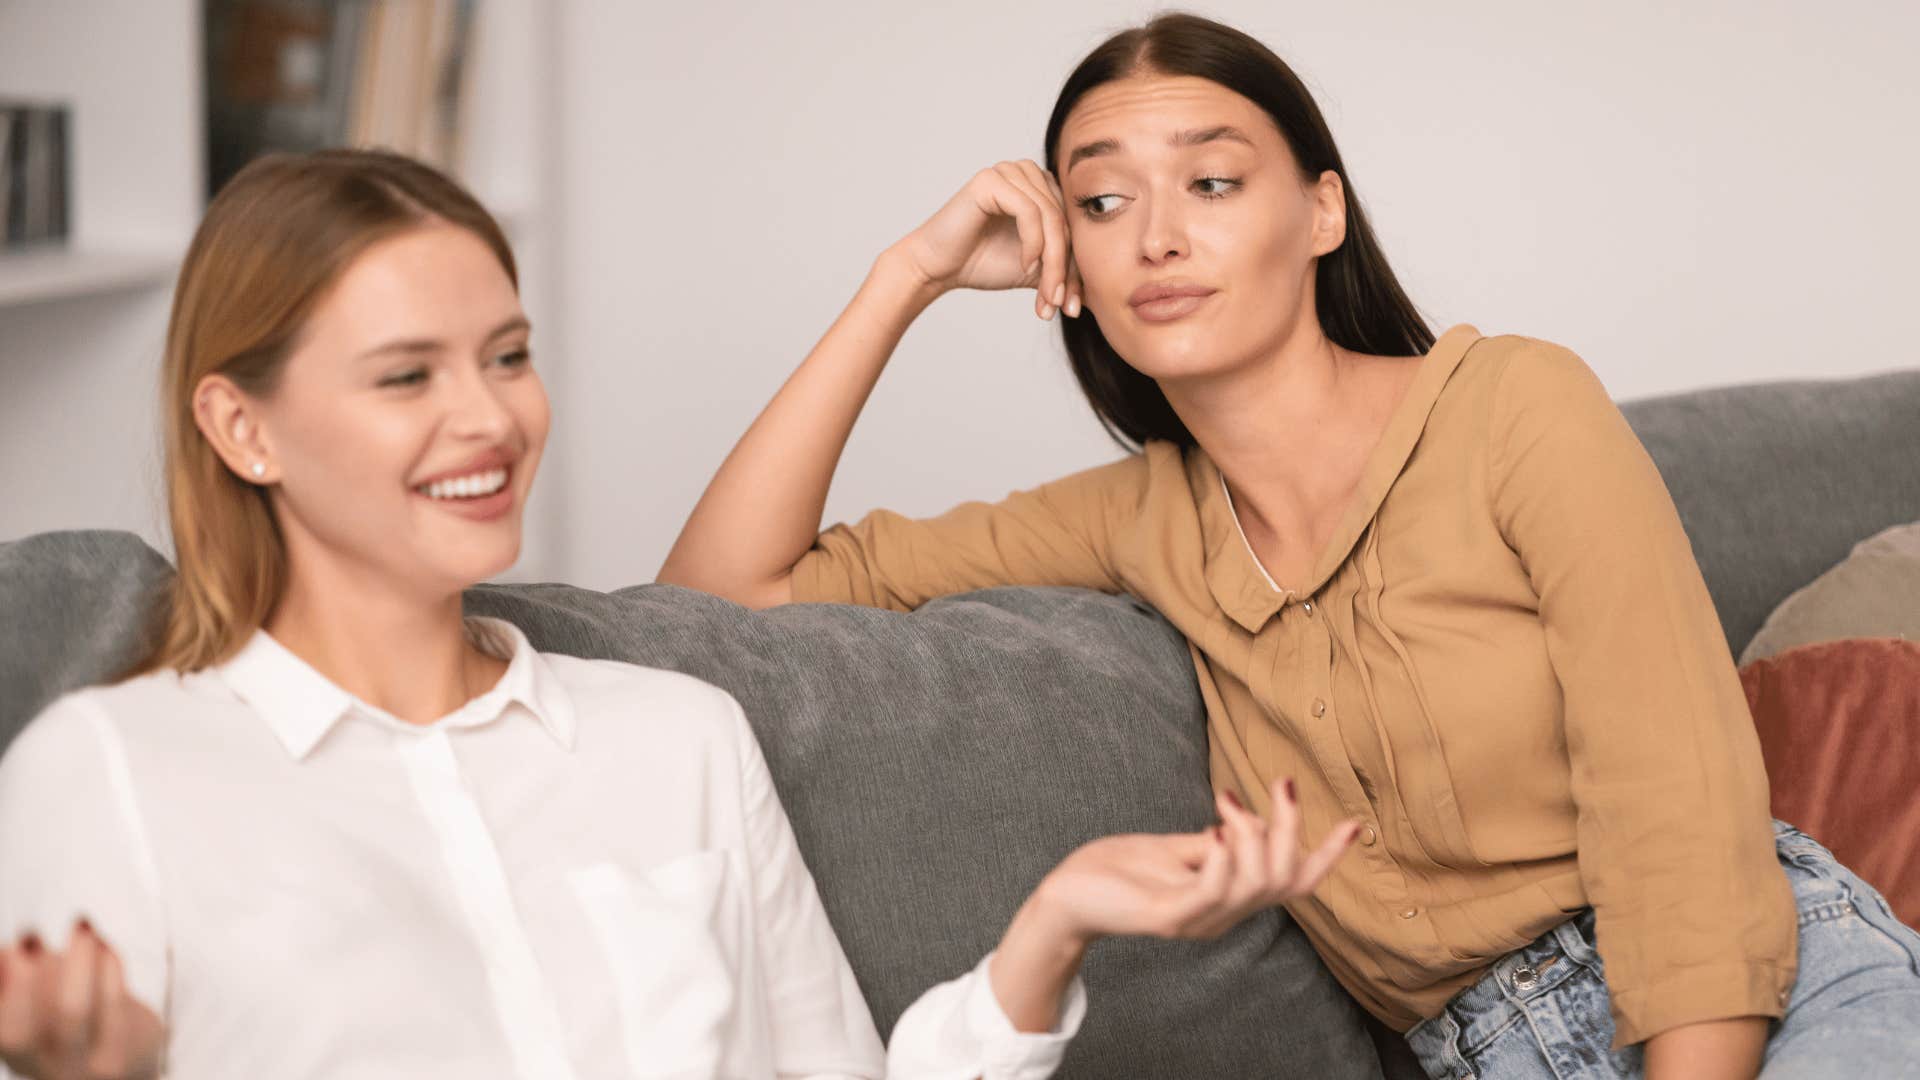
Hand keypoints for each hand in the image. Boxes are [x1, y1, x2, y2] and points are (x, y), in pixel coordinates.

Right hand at [0, 921, 163, 1079]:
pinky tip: (106, 946)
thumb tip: (7, 955)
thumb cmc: (78, 1021)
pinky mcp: (121, 1054)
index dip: (6, 988)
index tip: (12, 948)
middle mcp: (44, 1068)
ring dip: (72, 960)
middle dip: (23, 979)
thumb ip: (20, 979)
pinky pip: (112, 1007)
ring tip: (80, 925)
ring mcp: (82, 1068)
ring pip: (70, 1012)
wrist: (131, 1061)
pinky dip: (107, 968)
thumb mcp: (43, 1002)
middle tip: (31, 935)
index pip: (3, 1030)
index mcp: (18, 1054)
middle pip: (18, 1033)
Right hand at [895, 160, 1084, 318]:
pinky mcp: (992, 179)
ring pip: (1051, 219)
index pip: (1075, 226)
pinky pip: (1029, 211)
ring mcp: (1010, 171)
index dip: (1078, 268)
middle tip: (1061, 306)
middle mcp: (1029, 172)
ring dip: (1053, 263)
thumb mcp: (1038, 270)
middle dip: (1066, 270)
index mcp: (1043, 187)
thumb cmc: (983, 263)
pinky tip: (1025, 266)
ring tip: (1046, 294)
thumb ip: (1066, 271)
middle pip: (1066, 222)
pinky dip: (1033, 243)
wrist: (939, 268)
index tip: (1074, 308)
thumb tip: (1104, 296)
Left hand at [987, 778, 1359, 1031]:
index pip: (1292, 883)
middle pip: (1284, 877)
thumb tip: (1248, 819)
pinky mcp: (1167, 917)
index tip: (1355, 824)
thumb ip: (1216, 842)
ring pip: (1256, 884)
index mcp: (1229, 898)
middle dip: (1290, 826)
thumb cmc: (1118, 870)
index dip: (1327, 857)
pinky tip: (1216, 831)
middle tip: (1278, 783)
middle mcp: (1222, 915)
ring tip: (1228, 804)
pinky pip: (1212, 892)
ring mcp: (1197, 919)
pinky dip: (1224, 858)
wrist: (1067, 896)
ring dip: (1254, 834)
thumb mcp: (1178, 849)